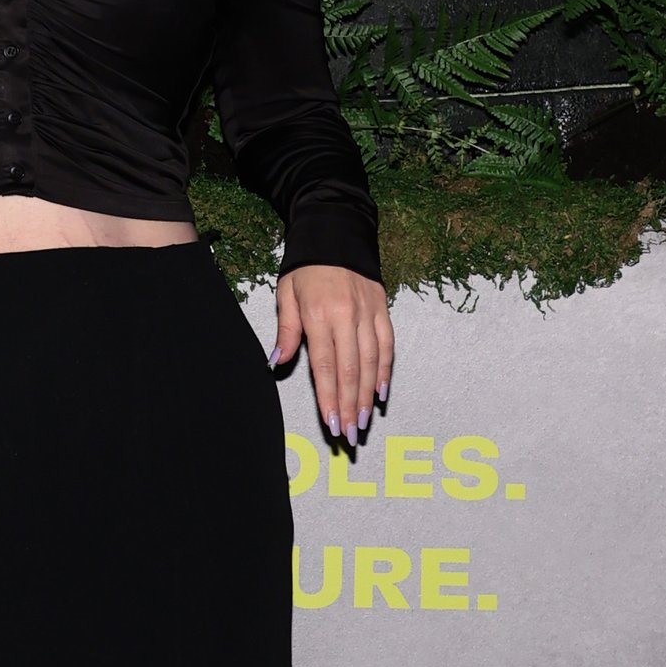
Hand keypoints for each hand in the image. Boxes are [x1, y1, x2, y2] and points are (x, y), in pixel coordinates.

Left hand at [274, 263, 392, 445]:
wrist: (336, 232)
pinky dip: (385, 371)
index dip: (328, 397)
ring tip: (363, 421)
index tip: (331, 422)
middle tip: (349, 434)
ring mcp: (368, 313)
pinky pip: (387, 345)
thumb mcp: (286, 293)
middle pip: (350, 370)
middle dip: (349, 405)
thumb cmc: (305, 267)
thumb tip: (277, 361)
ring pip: (371, 362)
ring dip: (366, 395)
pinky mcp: (383, 309)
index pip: (324, 365)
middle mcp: (347, 315)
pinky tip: (380, 393)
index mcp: (319, 314)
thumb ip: (287, 330)